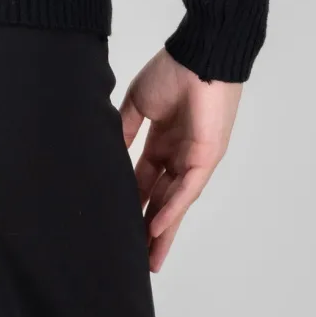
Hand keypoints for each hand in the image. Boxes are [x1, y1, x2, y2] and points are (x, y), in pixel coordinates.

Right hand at [118, 49, 240, 271]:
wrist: (199, 57)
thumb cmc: (171, 72)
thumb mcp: (139, 103)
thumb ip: (125, 130)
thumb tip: (109, 152)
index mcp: (163, 143)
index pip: (145, 181)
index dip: (133, 203)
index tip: (119, 224)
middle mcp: (179, 156)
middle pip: (161, 200)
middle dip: (150, 229)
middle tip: (139, 259)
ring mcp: (194, 159)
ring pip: (175, 203)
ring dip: (162, 231)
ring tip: (150, 259)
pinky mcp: (206, 157)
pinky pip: (186, 188)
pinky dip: (171, 208)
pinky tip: (156, 228)